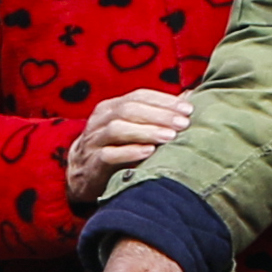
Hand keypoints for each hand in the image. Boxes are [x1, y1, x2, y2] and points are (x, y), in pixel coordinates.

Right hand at [60, 88, 190, 204]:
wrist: (81, 175)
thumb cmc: (115, 147)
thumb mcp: (131, 127)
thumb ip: (155, 113)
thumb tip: (190, 97)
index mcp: (110, 107)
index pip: (138, 96)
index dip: (164, 101)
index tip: (188, 109)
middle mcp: (100, 121)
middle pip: (128, 110)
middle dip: (159, 115)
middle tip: (183, 123)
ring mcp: (93, 142)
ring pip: (117, 129)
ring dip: (147, 131)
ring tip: (170, 137)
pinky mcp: (92, 164)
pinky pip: (109, 155)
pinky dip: (130, 152)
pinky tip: (149, 152)